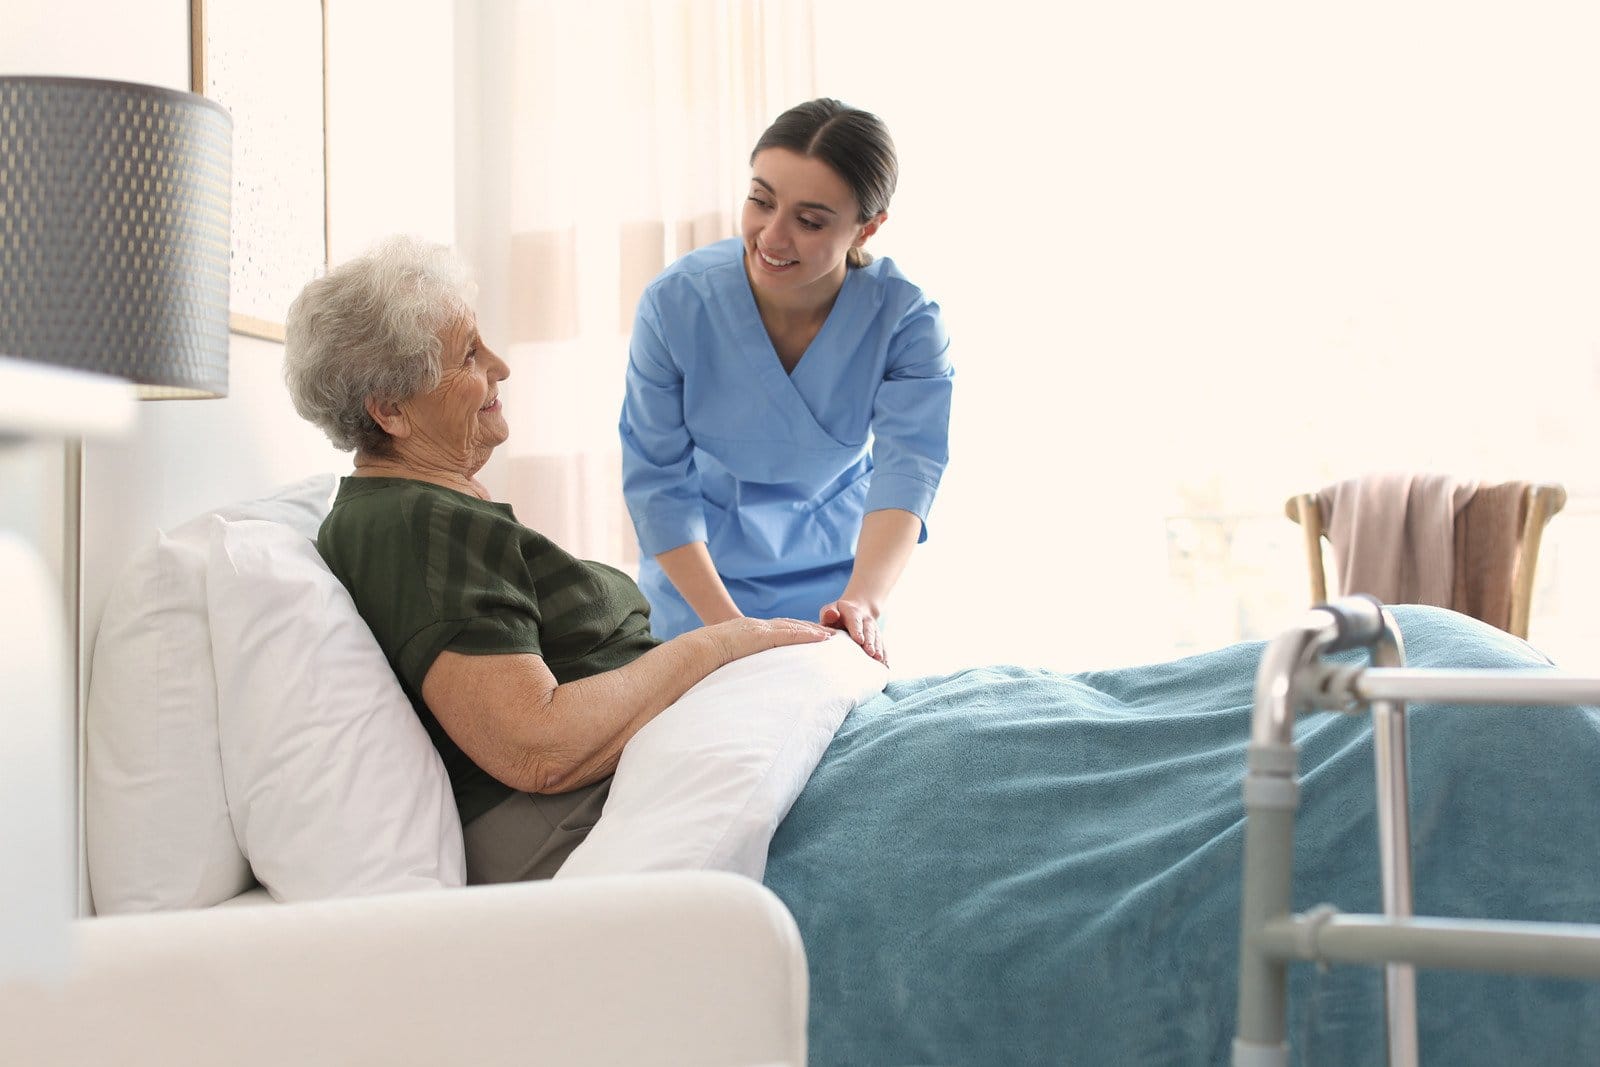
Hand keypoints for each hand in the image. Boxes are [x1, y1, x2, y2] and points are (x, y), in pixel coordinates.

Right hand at [703, 615, 833, 665]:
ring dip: (814, 630)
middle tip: (830, 634)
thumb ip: (736, 667)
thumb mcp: (725, 663)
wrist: (694, 652)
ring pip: (793, 627)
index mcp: (747, 633)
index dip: (795, 632)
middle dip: (810, 628)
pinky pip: (789, 634)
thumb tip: (739, 685)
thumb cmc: (704, 662)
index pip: (777, 630)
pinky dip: (807, 634)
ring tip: (832, 636)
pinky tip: (822, 638)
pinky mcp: (761, 635)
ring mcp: (758, 629)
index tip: (811, 637)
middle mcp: (755, 627)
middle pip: (789, 625)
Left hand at [819, 599, 885, 665]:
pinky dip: (885, 654)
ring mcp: (874, 628)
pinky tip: (886, 664)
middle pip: (869, 630)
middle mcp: (866, 619)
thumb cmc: (837, 614)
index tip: (859, 641)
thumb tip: (831, 616)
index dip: (857, 630)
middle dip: (870, 641)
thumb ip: (828, 613)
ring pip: (877, 638)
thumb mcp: (831, 609)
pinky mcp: (878, 637)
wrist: (855, 610)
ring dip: (879, 648)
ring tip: (879, 659)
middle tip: (870, 652)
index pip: (855, 621)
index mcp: (853, 612)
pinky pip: (883, 645)